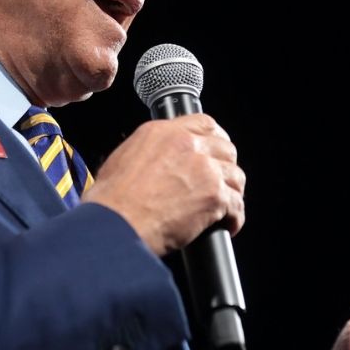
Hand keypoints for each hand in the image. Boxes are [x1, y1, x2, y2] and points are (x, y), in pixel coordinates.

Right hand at [82, 113, 244, 254]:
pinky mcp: (214, 196)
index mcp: (163, 132)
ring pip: (236, 176)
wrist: (116, 224)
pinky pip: (237, 205)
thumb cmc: (111, 201)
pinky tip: (227, 226)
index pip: (204, 124)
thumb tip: (157, 163)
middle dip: (226, 166)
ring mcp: (204, 169)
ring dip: (232, 192)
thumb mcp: (123, 159)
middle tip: (221, 183)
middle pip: (225, 148)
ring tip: (225, 209)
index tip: (216, 152)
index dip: (215, 139)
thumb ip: (149, 152)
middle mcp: (187, 144)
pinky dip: (234, 218)